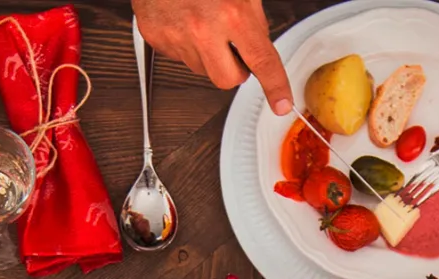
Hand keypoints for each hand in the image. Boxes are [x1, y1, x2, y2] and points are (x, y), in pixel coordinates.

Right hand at [134, 0, 292, 115]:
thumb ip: (254, 19)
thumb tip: (260, 45)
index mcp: (231, 14)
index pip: (262, 62)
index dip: (275, 87)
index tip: (282, 104)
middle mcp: (204, 29)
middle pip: (228, 80)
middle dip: (234, 69)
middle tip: (231, 45)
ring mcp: (177, 37)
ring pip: (202, 70)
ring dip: (208, 55)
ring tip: (202, 23)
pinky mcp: (157, 38)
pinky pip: (179, 58)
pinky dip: (186, 45)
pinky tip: (184, 22)